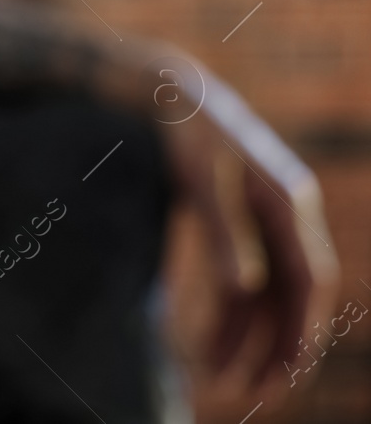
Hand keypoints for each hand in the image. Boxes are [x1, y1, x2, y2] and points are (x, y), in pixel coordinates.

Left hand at [145, 55, 338, 390]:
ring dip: (249, 338)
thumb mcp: (203, 181)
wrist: (174, 94)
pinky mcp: (245, 224)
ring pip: (268, 293)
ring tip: (219, 379)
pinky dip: (231, 313)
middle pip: (293, 295)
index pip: (310, 278)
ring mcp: (269, 221)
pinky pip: (247, 279)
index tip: (288, 369)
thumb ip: (225, 234)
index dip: (304, 326)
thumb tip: (244, 289)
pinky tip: (210, 344)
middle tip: (254, 391)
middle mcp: (290, 215)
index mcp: (290, 202)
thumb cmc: (189, 133)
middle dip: (278, 346)